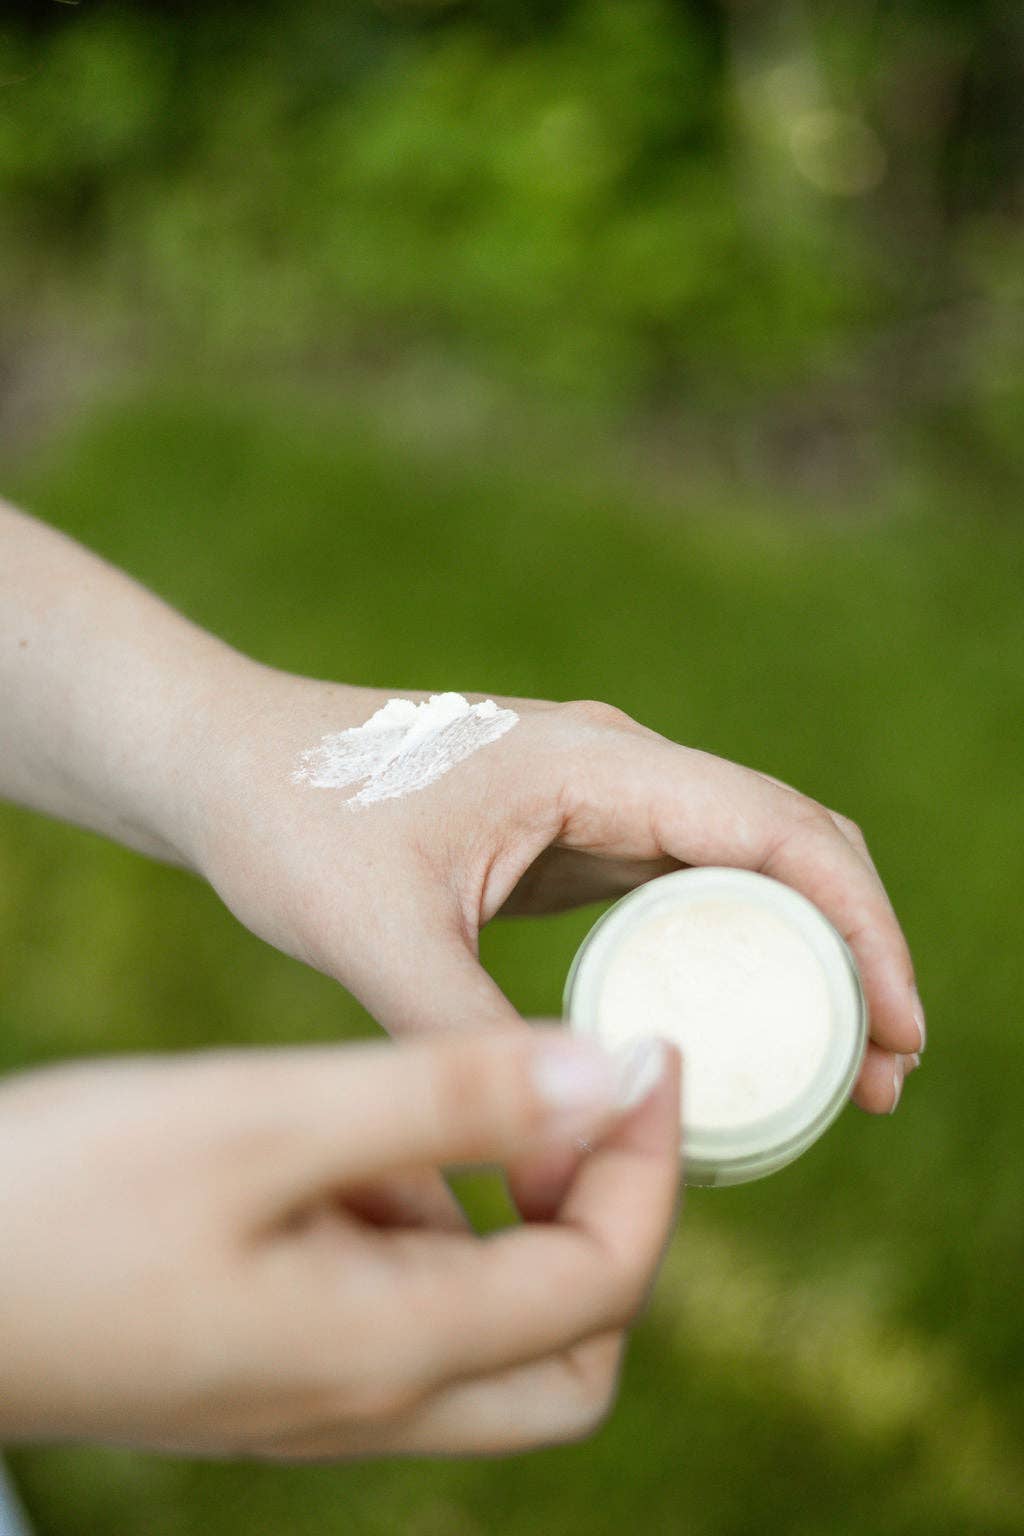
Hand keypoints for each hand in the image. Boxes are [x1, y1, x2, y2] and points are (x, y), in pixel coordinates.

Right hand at [0, 1030, 679, 1457]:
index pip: (602, 1282)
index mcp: (391, 1350)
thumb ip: (446, 1099)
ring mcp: (316, 1393)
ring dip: (513, 1219)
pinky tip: (360, 1136)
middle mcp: (370, 1399)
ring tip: (478, 1091)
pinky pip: (395, 1305)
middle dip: (612, 1230)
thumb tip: (610, 1076)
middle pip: (572, 1356)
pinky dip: (422, 1223)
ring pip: (486, 1331)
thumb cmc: (65, 1199)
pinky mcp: (269, 1360)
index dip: (651, 1163)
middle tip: (595, 1106)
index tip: (652, 1050)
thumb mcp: (263, 1120)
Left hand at [192, 666, 923, 1212]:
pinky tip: (721, 1034)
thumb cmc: (287, 816)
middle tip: (881, 1081)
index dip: (866, 930)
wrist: (219, 761)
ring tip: (831, 1074)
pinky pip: (681, 890)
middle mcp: (615, 766)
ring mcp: (594, 799)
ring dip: (797, 959)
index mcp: (595, 762)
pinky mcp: (565, 836)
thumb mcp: (377, 937)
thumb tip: (555, 1190)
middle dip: (852, 955)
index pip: (782, 832)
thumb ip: (467, 1051)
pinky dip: (727, 958)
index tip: (904, 1035)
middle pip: (787, 848)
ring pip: (742, 869)